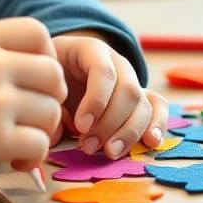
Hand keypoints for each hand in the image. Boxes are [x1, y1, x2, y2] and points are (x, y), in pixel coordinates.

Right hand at [0, 18, 66, 184]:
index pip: (37, 33)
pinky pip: (38, 145)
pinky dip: (31, 157)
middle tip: (33, 115)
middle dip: (50, 97)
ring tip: (16, 140)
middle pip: (53, 74)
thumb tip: (24, 62)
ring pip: (51, 113)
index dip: (46, 56)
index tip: (36, 77)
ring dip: (41, 131)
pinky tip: (12, 160)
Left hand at [51, 33, 166, 158]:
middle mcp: (117, 62)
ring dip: (128, 132)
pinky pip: (157, 107)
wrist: (61, 66)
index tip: (79, 126)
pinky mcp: (140, 97)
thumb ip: (49, 103)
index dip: (95, 101)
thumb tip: (54, 135)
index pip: (103, 71)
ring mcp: (132, 79)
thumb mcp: (45, 80)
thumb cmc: (50, 75)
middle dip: (109, 123)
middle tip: (88, 147)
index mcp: (90, 49)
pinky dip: (157, 125)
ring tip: (109, 152)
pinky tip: (150, 142)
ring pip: (142, 104)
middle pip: (127, 91)